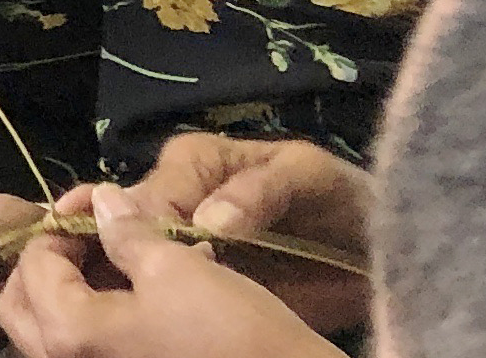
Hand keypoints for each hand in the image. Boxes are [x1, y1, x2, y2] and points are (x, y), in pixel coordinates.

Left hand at [0, 183, 344, 357]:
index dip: (62, 223)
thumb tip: (100, 201)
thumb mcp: (180, 270)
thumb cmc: (237, 334)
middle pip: (24, 304)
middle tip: (92, 230)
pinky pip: (86, 348)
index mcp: (68, 333)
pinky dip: (95, 316)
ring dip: (71, 287)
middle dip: (49, 260)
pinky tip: (136, 291)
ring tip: (118, 255)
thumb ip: (127, 232)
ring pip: (51, 329)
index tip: (97, 199)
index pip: (34, 263)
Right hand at [111, 137, 371, 332]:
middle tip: (117, 287)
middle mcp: (174, 201)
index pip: (146, 197)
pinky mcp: (196, 287)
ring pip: (130, 263)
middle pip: (122, 228)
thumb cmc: (339, 198)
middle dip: (113, 255)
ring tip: (128, 307)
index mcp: (191, 164)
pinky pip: (161, 297)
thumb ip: (260, 190)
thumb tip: (208, 221)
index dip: (136, 228)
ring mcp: (181, 248)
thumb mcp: (307, 177)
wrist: (372, 247)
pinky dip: (148, 308)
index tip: (144, 261)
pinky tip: (150, 321)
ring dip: (124, 285)